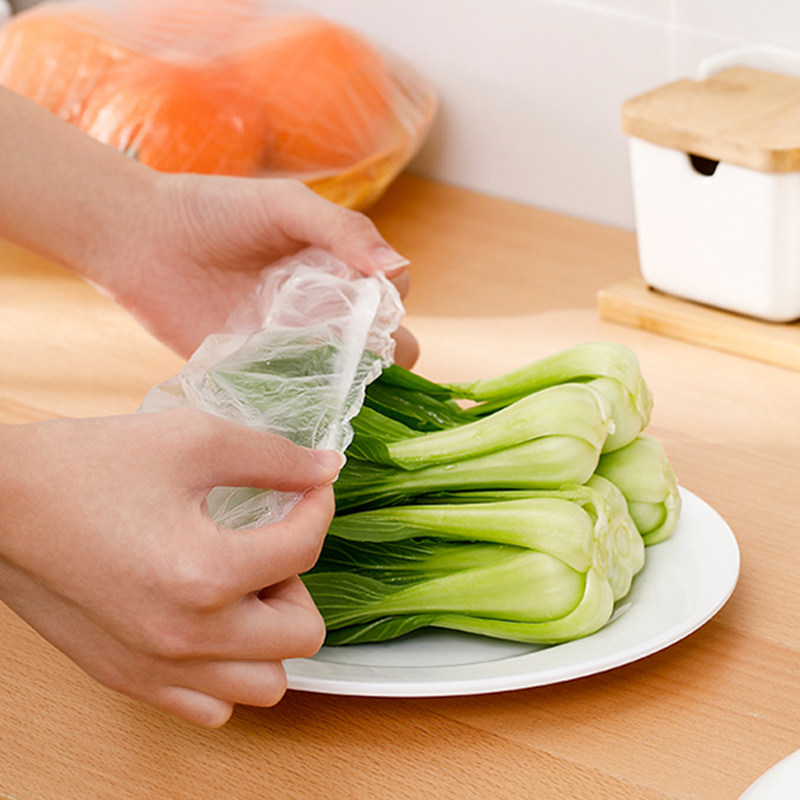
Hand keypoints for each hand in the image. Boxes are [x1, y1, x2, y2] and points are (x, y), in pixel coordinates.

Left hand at [0, 88, 417, 367]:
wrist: (143, 239)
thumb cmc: (217, 210)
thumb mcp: (286, 206)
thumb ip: (343, 230)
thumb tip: (398, 268)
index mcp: (341, 269)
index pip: (392, 298)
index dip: (390, 305)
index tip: (367, 301)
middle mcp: (325, 310)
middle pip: (382, 347)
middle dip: (383, 356)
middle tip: (354, 352)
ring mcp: (293, 345)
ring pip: (344, 378)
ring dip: (348, 384)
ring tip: (326, 374)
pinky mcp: (259, 372)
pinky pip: (296, 397)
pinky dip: (308, 405)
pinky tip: (305, 402)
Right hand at [0, 408, 342, 726]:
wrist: (0, 505)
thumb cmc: (86, 467)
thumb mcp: (193, 440)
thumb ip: (272, 457)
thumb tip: (326, 469)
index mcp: (205, 574)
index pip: (306, 549)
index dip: (319, 505)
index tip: (309, 487)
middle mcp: (187, 637)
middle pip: (304, 634)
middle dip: (300, 581)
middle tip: (268, 545)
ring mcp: (157, 668)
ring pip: (266, 684)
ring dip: (271, 634)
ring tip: (241, 587)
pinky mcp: (130, 679)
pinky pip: (213, 706)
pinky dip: (228, 670)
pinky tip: (210, 621)